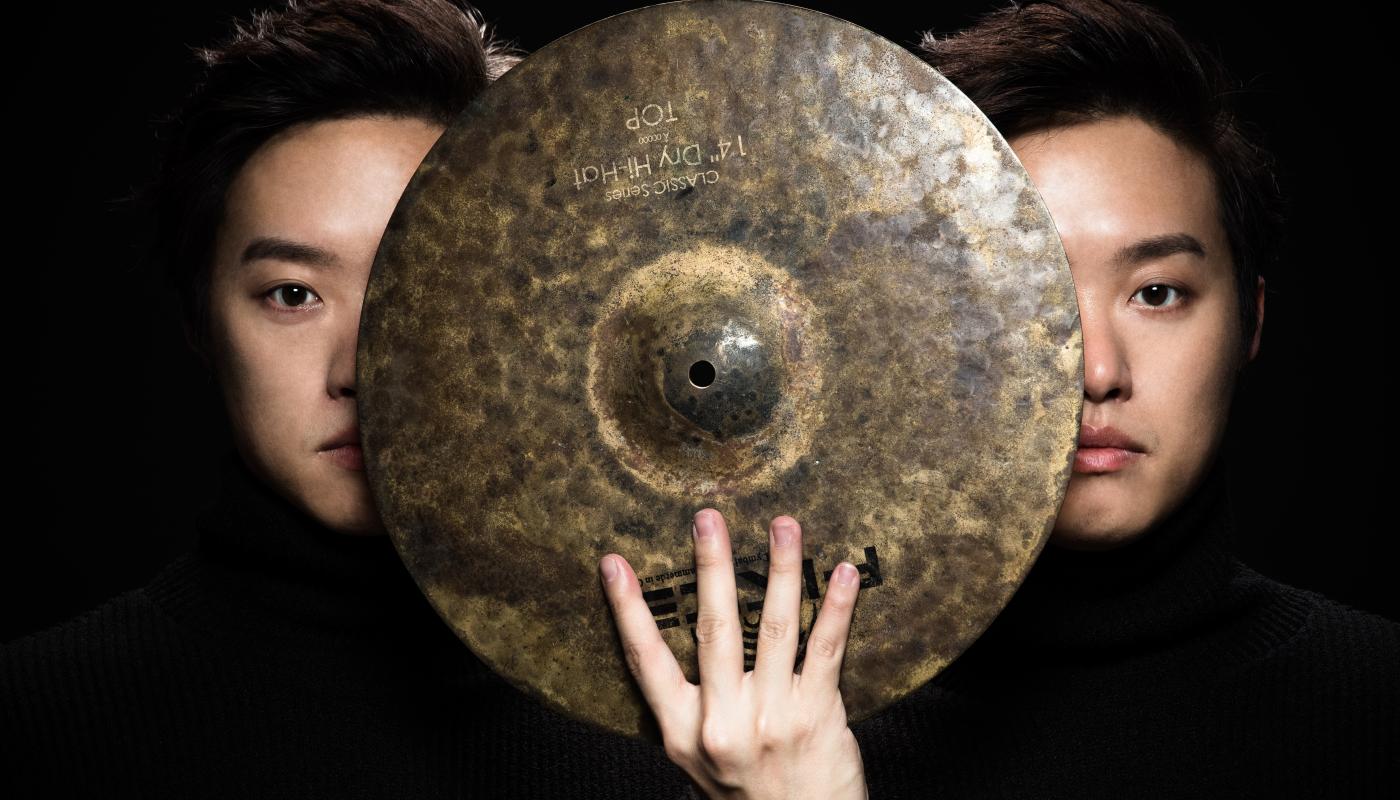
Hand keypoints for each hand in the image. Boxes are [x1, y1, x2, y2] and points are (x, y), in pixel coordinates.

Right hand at [599, 508, 867, 799]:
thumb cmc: (751, 793)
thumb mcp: (700, 758)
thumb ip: (692, 705)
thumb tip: (683, 633)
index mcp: (684, 731)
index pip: (645, 660)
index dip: (628, 609)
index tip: (613, 563)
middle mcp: (723, 723)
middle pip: (712, 630)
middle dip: (710, 566)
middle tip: (707, 516)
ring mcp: (772, 718)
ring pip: (773, 628)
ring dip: (781, 569)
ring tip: (784, 524)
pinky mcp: (817, 716)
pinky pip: (825, 650)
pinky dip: (837, 607)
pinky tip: (844, 572)